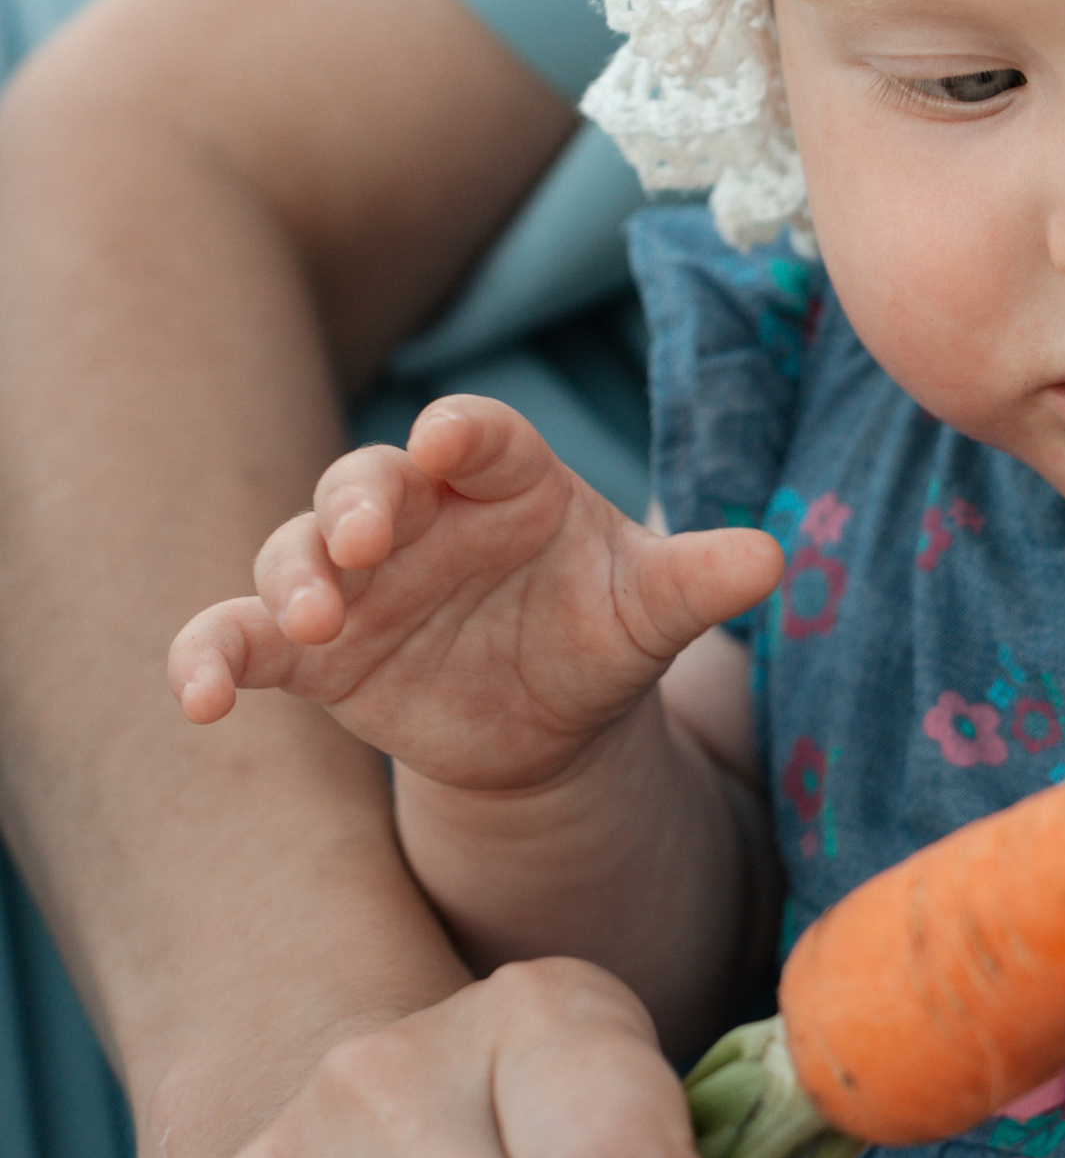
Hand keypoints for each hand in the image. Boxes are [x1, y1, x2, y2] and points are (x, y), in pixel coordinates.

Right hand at [167, 395, 781, 792]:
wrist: (552, 724)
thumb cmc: (600, 633)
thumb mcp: (651, 611)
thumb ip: (698, 580)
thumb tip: (772, 557)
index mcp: (502, 477)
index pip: (478, 436)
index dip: (462, 434)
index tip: (451, 437)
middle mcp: (416, 513)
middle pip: (368, 481)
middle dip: (359, 500)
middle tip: (364, 536)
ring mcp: (353, 579)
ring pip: (294, 551)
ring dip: (291, 574)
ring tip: (308, 615)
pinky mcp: (311, 650)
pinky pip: (239, 638)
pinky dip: (207, 657)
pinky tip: (198, 702)